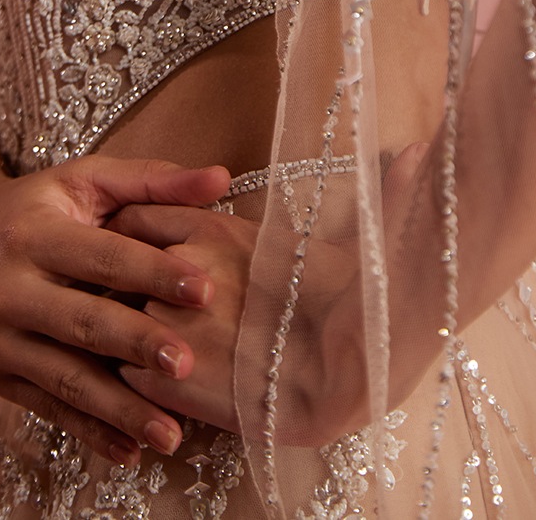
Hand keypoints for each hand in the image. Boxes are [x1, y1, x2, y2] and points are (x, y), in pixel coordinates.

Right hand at [0, 153, 229, 465]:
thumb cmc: (40, 205)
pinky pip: (48, 408)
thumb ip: (154, 179)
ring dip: (120, 409)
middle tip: (187, 364)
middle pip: (81, 321)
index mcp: (33, 234)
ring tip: (171, 432)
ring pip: (65, 377)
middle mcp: (6, 288)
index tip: (205, 289)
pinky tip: (131, 451)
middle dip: (137, 344)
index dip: (154, 272)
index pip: (102, 257)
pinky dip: (91, 433)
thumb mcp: (87, 179)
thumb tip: (220, 178)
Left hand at [111, 143, 434, 448]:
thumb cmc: (353, 308)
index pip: (135, 213)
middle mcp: (183, 267)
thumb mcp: (345, 234)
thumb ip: (365, 193)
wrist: (350, 379)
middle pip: (114, 266)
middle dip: (114, 285)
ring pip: (114, 320)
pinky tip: (153, 385)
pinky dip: (130, 379)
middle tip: (122, 305)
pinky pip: (123, 373)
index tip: (132, 254)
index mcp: (213, 226)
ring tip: (131, 350)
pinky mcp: (167, 375)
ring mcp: (171, 320)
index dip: (129, 235)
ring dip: (119, 334)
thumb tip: (421, 151)